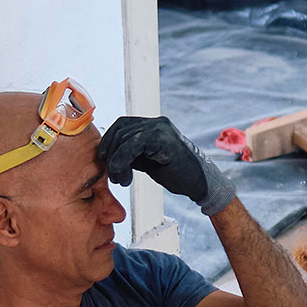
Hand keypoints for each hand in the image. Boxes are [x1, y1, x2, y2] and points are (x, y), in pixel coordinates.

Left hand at [97, 116, 236, 215]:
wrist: (200, 183)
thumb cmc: (176, 174)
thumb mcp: (147, 161)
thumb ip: (130, 153)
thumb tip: (107, 154)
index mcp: (153, 125)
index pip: (122, 125)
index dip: (109, 142)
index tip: (106, 162)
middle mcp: (156, 122)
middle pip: (120, 130)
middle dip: (110, 154)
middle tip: (114, 177)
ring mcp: (160, 128)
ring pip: (123, 139)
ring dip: (116, 163)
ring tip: (121, 180)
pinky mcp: (161, 138)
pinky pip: (131, 146)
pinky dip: (122, 162)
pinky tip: (126, 178)